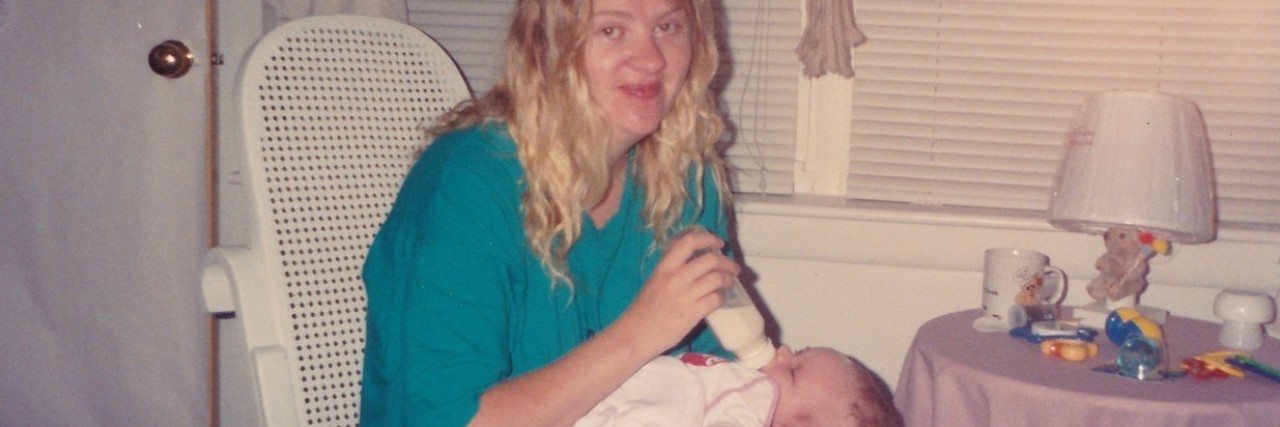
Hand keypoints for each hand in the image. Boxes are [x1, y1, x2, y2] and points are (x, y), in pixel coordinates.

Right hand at [615, 229, 740, 355]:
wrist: (636, 334)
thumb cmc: (644, 309)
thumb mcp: (655, 281)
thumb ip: (673, 271)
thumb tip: (697, 263)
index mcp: (665, 267)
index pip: (689, 242)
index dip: (708, 238)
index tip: (718, 244)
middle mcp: (676, 277)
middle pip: (711, 260)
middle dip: (727, 262)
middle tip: (733, 267)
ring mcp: (685, 295)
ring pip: (717, 279)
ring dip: (728, 280)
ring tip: (729, 283)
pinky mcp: (693, 313)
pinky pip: (716, 299)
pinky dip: (721, 298)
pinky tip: (719, 299)